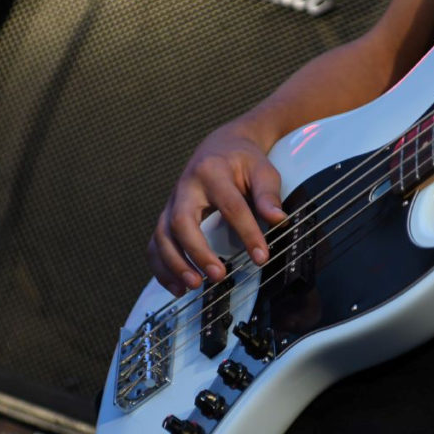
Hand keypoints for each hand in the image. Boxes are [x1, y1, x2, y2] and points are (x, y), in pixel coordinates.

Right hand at [147, 123, 286, 295]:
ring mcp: (171, 202)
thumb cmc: (243, 160)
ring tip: (194, 286)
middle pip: (181, 221)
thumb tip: (278, 219)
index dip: (246, 232)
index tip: (261, 257)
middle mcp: (185, 187)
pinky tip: (178, 288)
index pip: (230, 205)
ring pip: (162, 235)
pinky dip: (162, 268)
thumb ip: (268, 194)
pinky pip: (155, 244)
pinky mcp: (166, 217)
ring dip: (174, 264)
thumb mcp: (262, 169)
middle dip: (197, 251)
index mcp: (212, 171)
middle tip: (217, 275)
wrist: (219, 146)